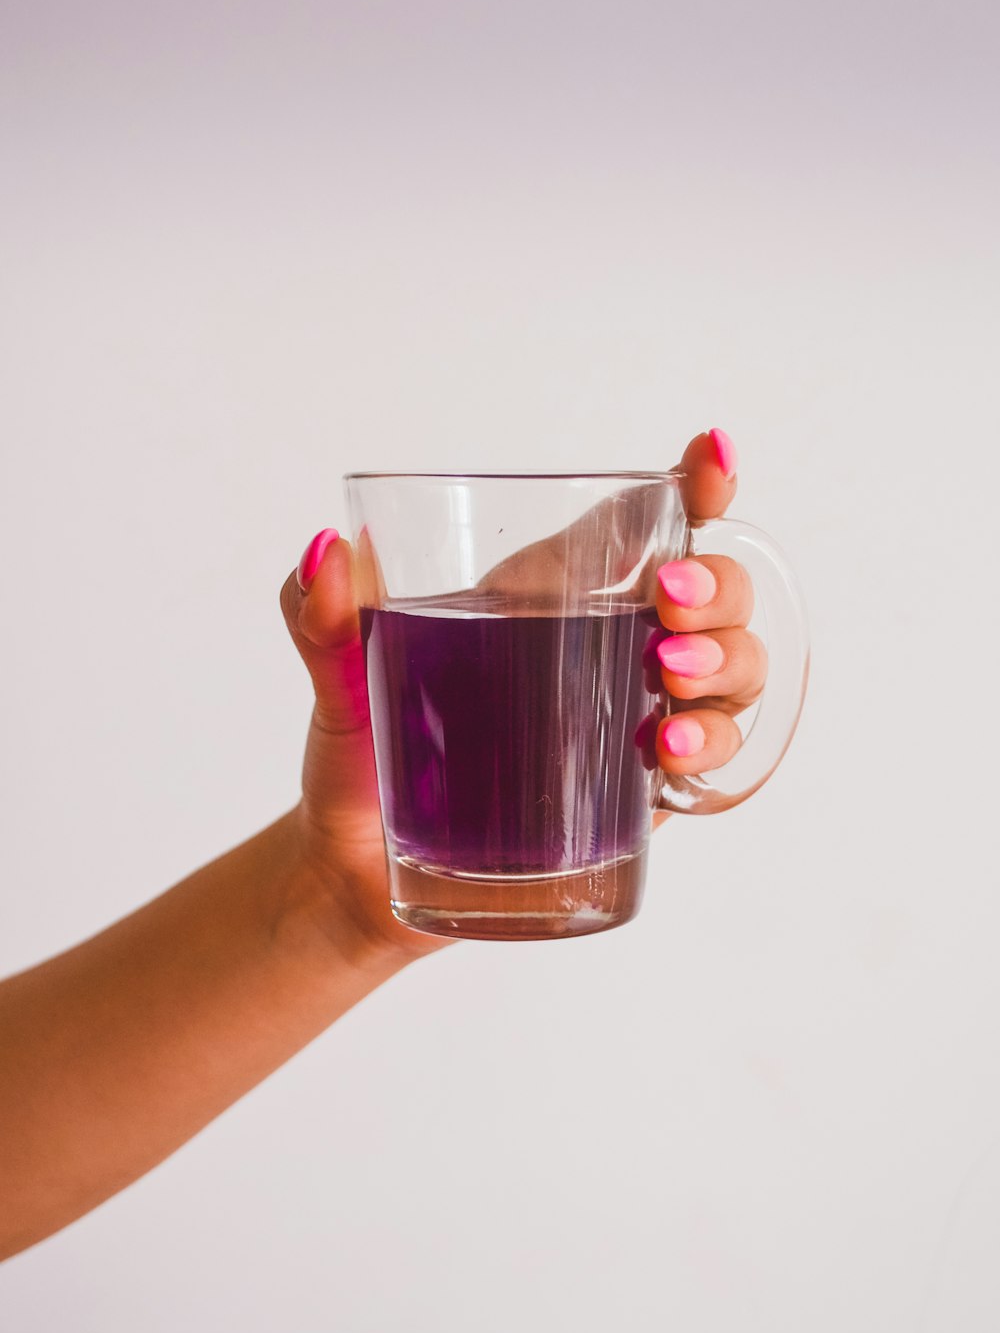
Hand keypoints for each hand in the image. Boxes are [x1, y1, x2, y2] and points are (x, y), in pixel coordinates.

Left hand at [279, 429, 764, 955]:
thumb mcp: (337, 678)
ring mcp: (629, 719)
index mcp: (545, 594)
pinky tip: (669, 752)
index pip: (639, 524)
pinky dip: (712, 746)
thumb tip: (325, 550)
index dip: (695, 482)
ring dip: (724, 667)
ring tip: (670, 688)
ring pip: (732, 670)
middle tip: (669, 610)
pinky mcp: (633, 796)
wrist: (354, 877)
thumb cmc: (356, 757)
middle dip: (719, 587)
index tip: (713, 455)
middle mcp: (603, 647)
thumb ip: (319, 616)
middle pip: (713, 591)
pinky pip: (711, 760)